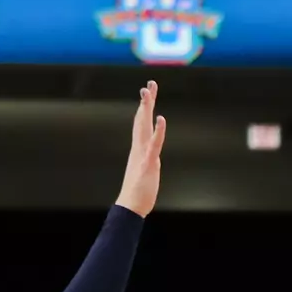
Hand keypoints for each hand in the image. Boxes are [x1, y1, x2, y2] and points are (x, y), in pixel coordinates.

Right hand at [115, 81, 166, 217]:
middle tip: (149, 85)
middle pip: (142, 120)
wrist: (130, 206)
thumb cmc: (139, 191)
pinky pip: (154, 144)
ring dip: (147, 109)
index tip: (147, 94)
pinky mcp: (148, 163)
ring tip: (149, 92)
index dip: (145, 109)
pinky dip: (158, 131)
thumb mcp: (145, 171)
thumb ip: (148, 160)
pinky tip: (161, 119)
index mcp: (139, 149)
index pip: (142, 124)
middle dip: (146, 102)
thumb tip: (151, 155)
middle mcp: (139, 148)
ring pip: (145, 127)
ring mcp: (143, 154)